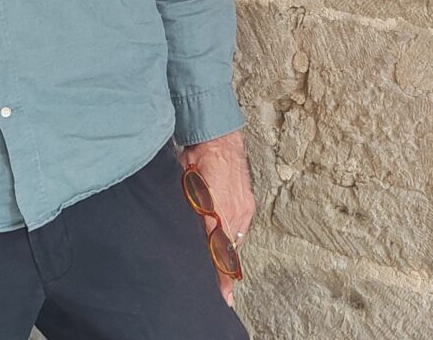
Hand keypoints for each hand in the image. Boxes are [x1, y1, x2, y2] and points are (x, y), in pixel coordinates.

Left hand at [180, 131, 254, 305]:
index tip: (225, 296)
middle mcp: (234, 213)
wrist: (219, 137)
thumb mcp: (184, 187)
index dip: (221, 276)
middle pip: (228, 251)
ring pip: (235, 242)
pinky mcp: (247, 205)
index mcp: (217, 212)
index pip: (218, 251)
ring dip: (227, 255)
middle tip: (223, 294)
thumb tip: (186, 235)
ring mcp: (243, 209)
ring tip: (222, 275)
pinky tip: (226, 248)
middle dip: (224, 272)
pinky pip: (240, 230)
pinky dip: (232, 240)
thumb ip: (189, 211)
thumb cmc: (196, 160)